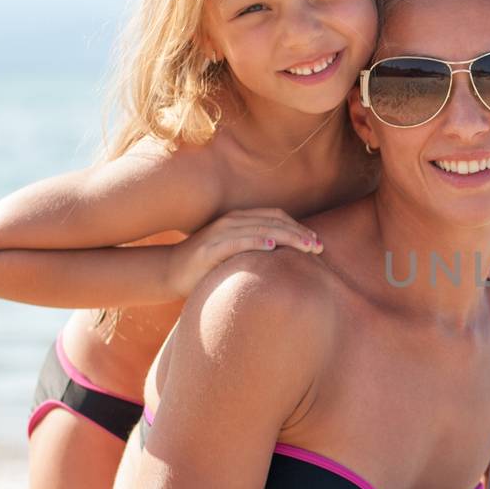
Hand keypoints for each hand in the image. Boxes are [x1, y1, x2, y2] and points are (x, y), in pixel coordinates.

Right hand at [166, 207, 321, 296]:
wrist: (169, 271)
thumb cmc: (206, 265)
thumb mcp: (236, 253)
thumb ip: (256, 249)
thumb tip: (286, 257)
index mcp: (239, 219)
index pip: (276, 217)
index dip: (299, 227)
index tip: (318, 242)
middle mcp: (232, 220)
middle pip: (273, 221)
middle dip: (299, 233)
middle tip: (319, 247)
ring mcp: (220, 232)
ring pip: (261, 229)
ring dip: (287, 237)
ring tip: (307, 247)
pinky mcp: (209, 248)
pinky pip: (236, 241)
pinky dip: (255, 241)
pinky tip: (272, 246)